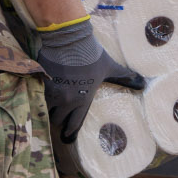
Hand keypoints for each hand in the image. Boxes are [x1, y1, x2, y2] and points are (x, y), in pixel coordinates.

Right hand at [34, 20, 142, 172]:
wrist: (70, 40)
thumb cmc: (91, 55)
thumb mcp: (110, 67)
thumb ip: (125, 77)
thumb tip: (143, 84)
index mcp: (83, 100)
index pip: (76, 123)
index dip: (71, 132)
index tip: (67, 137)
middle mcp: (66, 101)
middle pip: (58, 120)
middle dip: (58, 119)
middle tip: (57, 117)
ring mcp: (51, 93)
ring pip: (45, 110)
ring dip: (45, 110)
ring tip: (46, 108)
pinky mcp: (40, 84)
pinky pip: (35, 97)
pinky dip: (35, 98)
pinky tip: (34, 97)